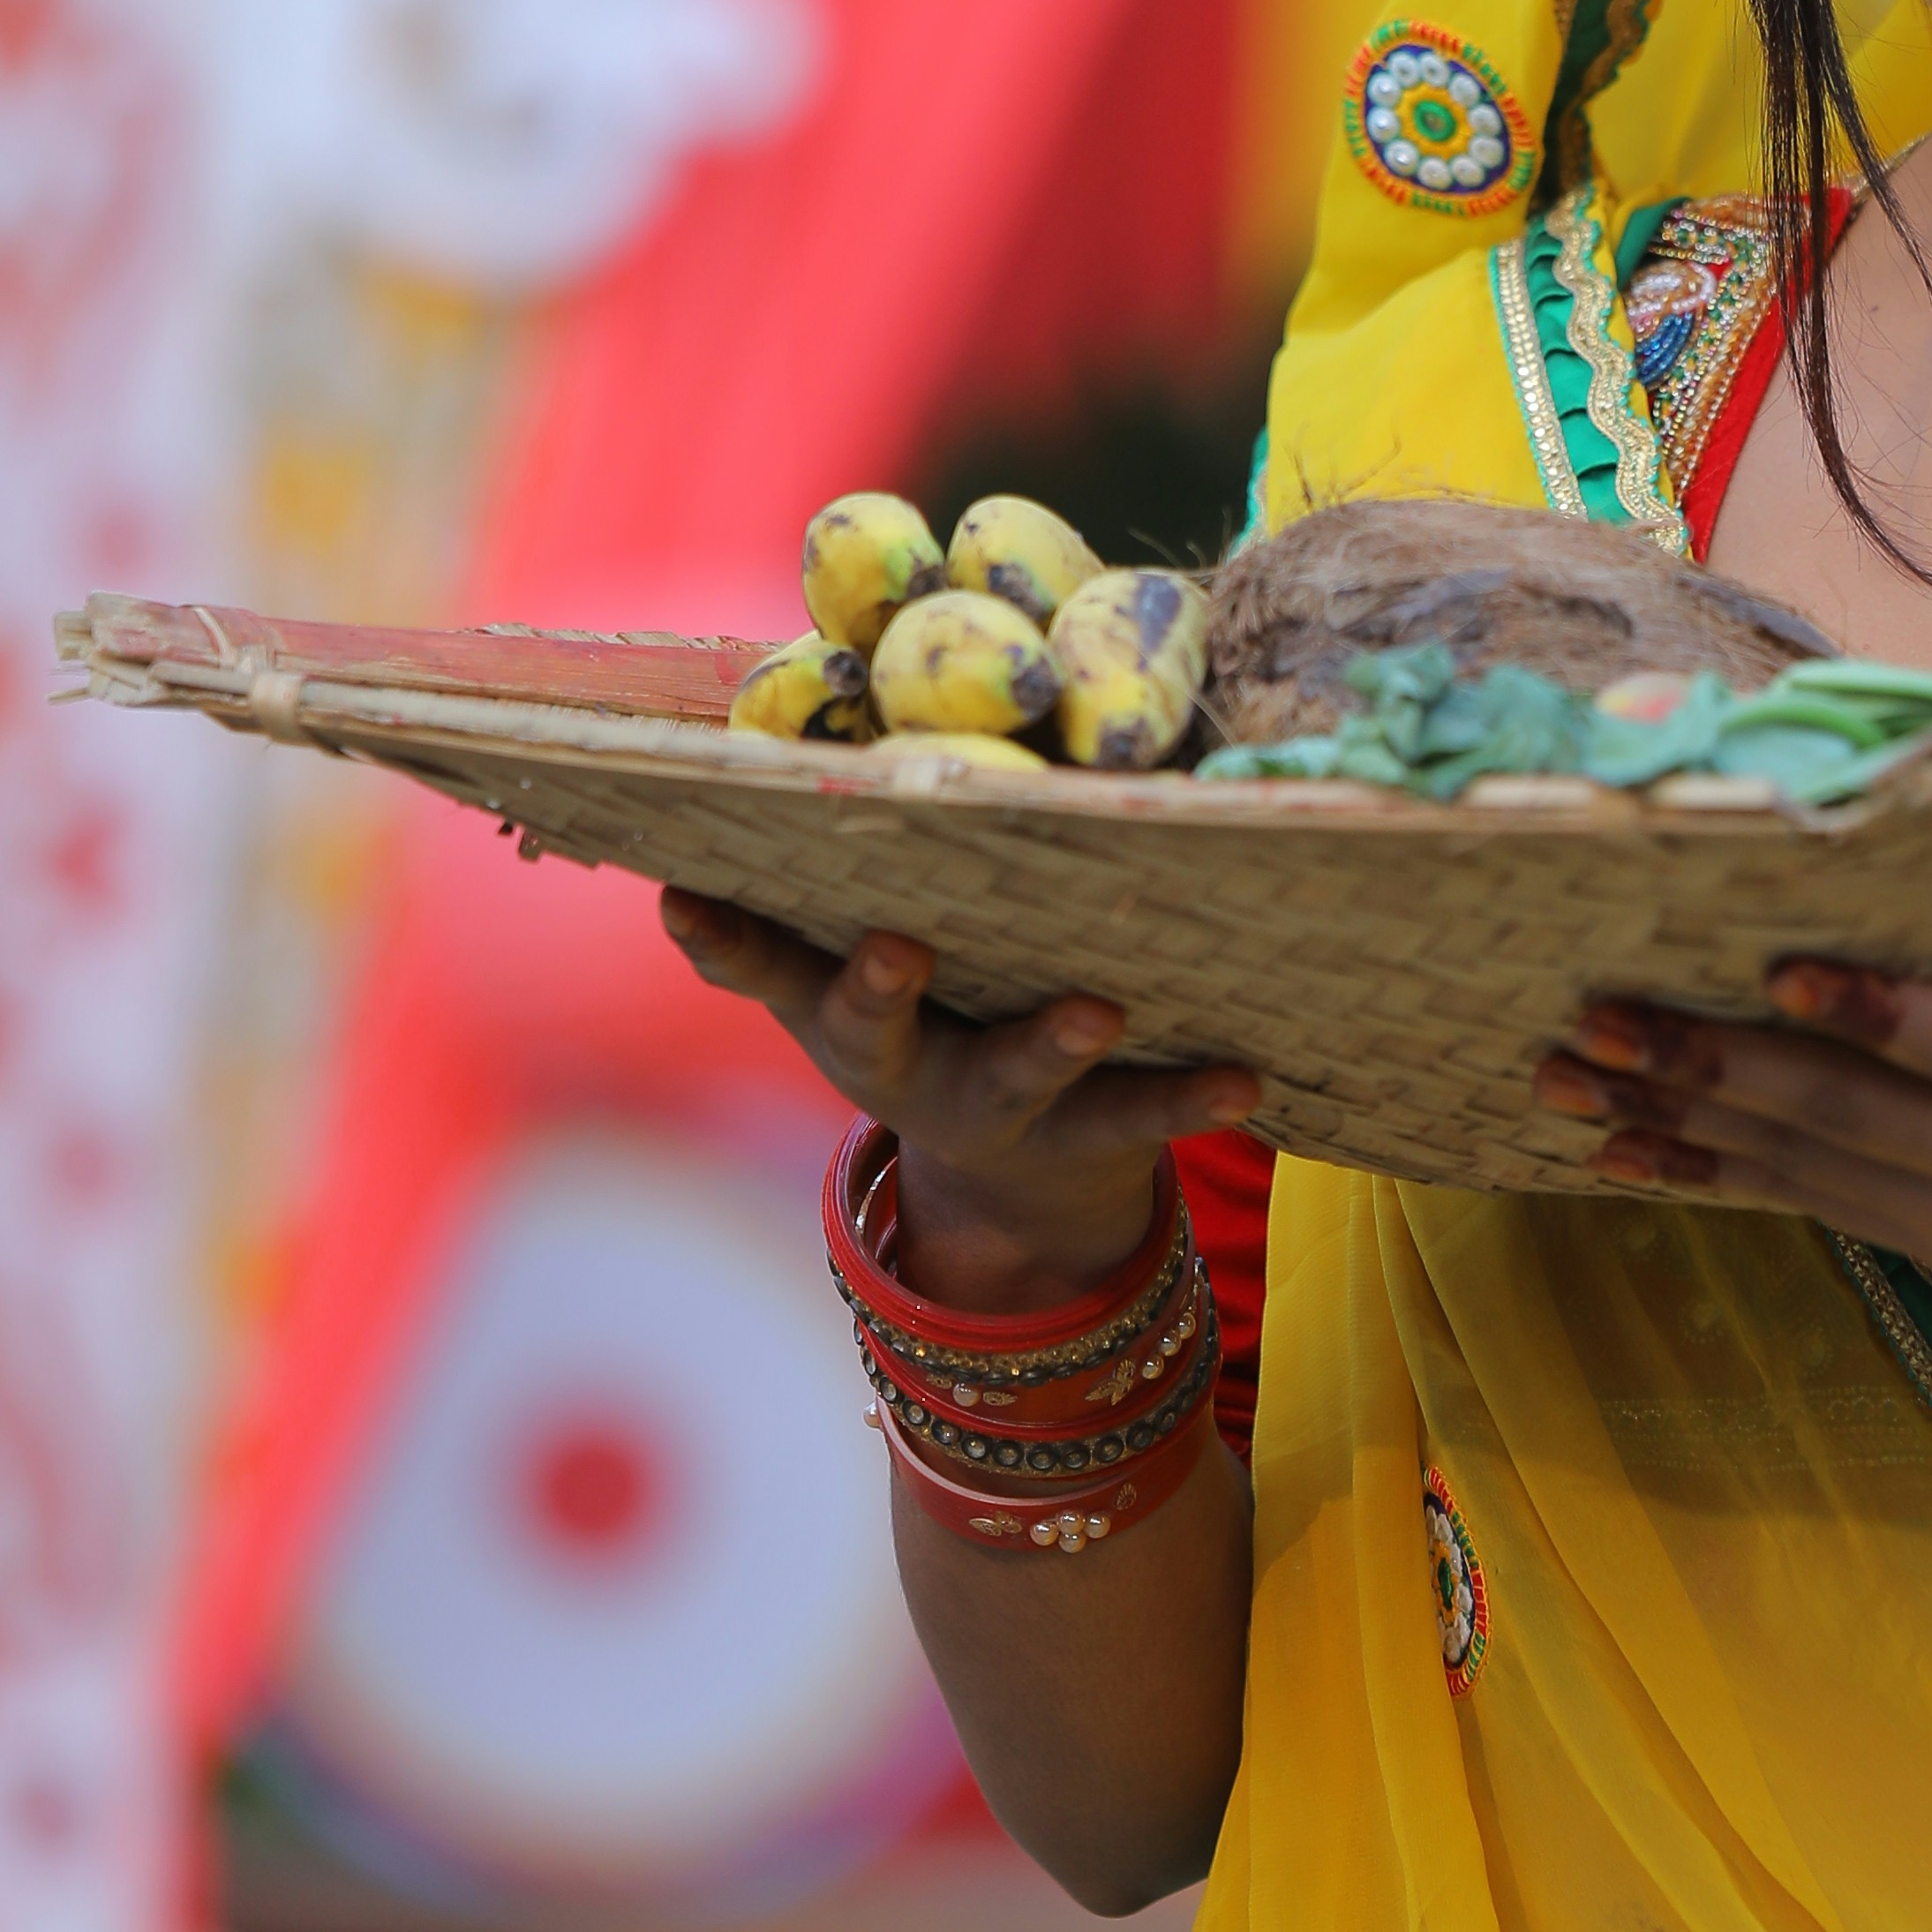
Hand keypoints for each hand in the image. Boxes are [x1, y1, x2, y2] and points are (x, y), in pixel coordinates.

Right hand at [657, 893, 1256, 1307]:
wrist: (1020, 1199)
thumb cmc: (937, 1018)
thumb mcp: (861, 973)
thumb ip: (827, 886)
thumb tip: (771, 733)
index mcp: (839, 1014)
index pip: (763, 970)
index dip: (720, 940)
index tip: (685, 895)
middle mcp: (904, 1067)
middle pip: (872, 1033)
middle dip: (876, 989)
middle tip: (896, 946)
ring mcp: (996, 1110)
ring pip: (1014, 1078)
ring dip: (1050, 1045)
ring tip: (1097, 1011)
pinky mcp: (1089, 1138)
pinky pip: (1141, 1116)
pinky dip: (1191, 1099)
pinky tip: (1246, 1078)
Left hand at [1528, 758, 1931, 1373]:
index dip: (1871, 1015)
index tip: (1775, 968)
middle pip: (1849, 1117)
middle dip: (1718, 1066)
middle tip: (1603, 1015)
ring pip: (1807, 1171)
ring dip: (1682, 1123)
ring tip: (1572, 1074)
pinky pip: (1812, 1209)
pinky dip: (1714, 1179)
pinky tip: (1619, 1150)